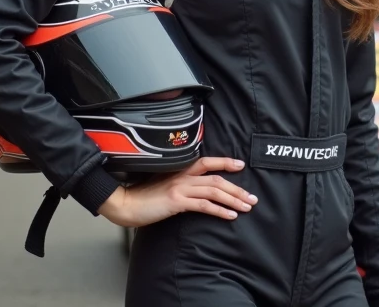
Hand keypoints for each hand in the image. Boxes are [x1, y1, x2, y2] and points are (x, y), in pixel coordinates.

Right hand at [98, 157, 255, 227]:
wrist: (125, 203)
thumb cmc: (143, 197)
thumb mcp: (164, 186)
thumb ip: (180, 185)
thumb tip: (196, 192)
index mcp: (180, 170)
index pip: (207, 161)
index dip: (225, 162)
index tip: (240, 165)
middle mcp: (182, 176)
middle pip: (217, 178)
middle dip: (238, 188)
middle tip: (252, 197)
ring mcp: (180, 187)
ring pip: (214, 190)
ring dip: (234, 199)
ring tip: (247, 207)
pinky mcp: (176, 201)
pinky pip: (204, 205)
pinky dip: (220, 210)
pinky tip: (230, 216)